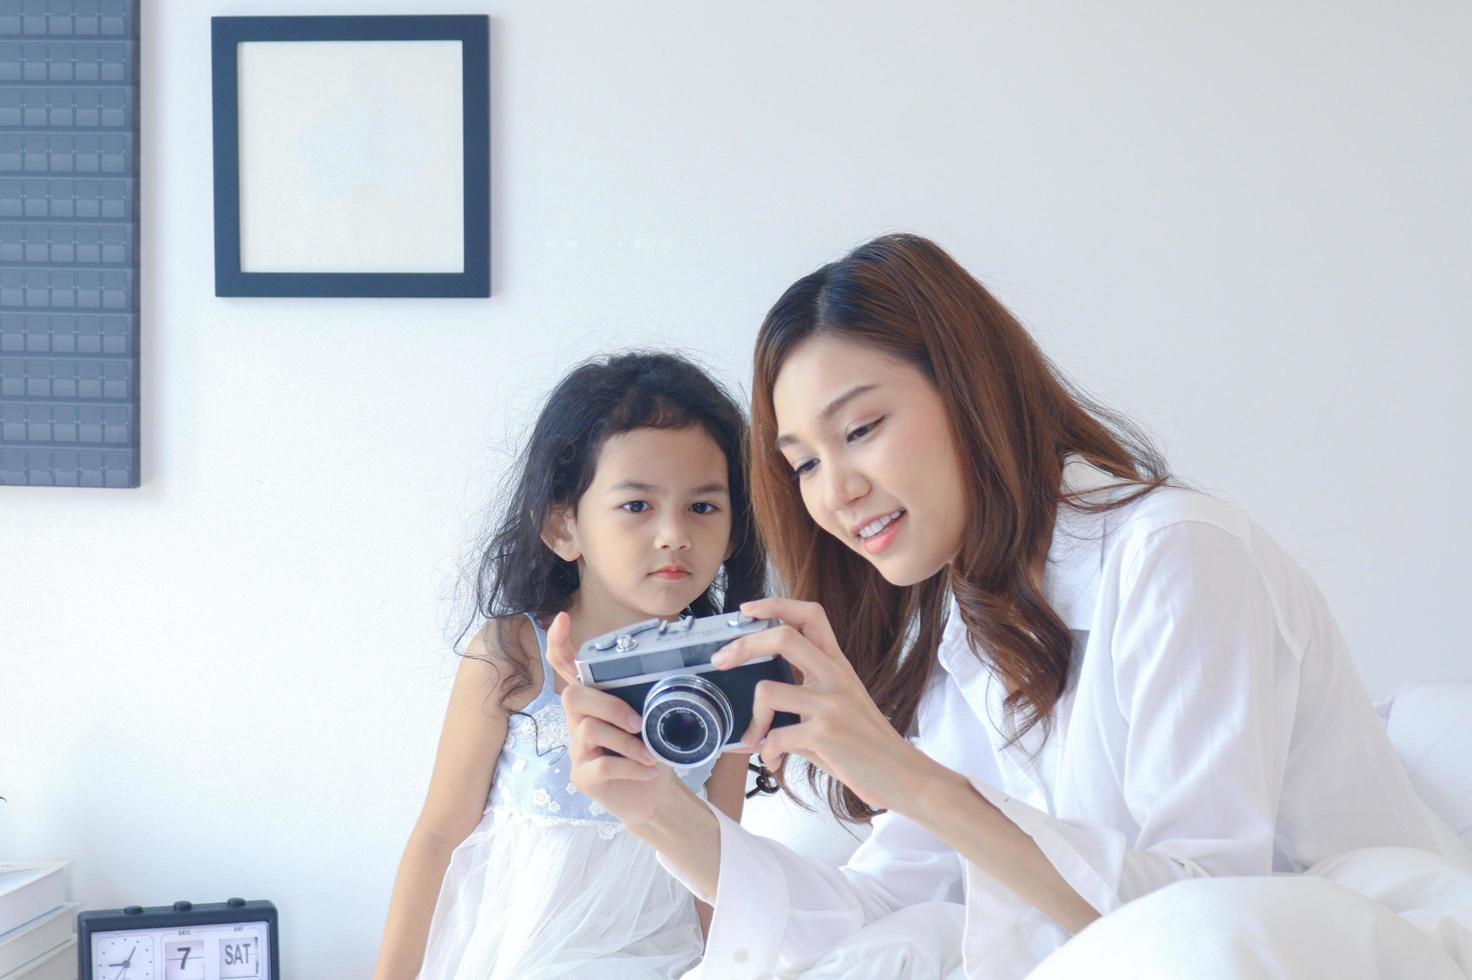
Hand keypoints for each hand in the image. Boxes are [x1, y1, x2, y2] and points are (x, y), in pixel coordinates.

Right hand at [545, 612, 683, 823]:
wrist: (653, 795)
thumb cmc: (650, 750)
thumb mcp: (651, 718)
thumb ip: (647, 697)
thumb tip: (670, 674)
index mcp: (595, 701)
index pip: (567, 669)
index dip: (560, 644)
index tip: (561, 619)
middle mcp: (579, 721)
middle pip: (572, 696)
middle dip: (608, 705)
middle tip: (638, 722)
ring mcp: (578, 749)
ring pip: (590, 729)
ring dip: (627, 742)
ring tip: (649, 755)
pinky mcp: (582, 776)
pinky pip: (601, 764)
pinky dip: (630, 766)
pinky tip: (645, 770)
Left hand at [713, 597, 939, 813]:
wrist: (903, 775)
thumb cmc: (867, 744)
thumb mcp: (843, 705)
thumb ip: (807, 695)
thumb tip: (760, 706)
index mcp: (838, 665)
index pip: (810, 615)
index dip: (775, 605)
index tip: (747, 610)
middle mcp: (835, 676)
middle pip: (783, 637)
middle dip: (743, 645)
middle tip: (721, 661)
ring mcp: (830, 704)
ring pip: (767, 690)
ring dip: (752, 720)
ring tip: (755, 740)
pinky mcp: (825, 735)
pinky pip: (775, 737)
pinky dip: (767, 753)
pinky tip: (775, 762)